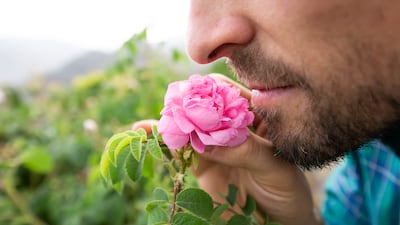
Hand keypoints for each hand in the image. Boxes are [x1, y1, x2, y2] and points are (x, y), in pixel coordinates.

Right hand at [132, 74, 320, 224]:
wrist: (276, 221)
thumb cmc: (286, 189)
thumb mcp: (275, 167)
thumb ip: (247, 151)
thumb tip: (211, 141)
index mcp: (256, 117)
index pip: (230, 93)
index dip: (212, 90)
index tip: (195, 94)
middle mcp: (231, 127)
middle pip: (204, 107)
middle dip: (186, 105)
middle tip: (171, 106)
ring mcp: (215, 145)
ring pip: (188, 127)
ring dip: (169, 122)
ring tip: (153, 121)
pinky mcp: (202, 164)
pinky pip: (181, 152)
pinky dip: (163, 143)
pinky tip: (145, 133)